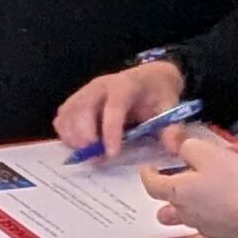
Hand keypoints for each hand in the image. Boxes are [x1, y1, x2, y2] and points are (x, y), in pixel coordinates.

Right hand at [53, 57, 183, 158]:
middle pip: (84, 109)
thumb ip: (172, 128)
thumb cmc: (157, 94)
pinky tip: (79, 148)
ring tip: (90, 156)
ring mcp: (85, 92)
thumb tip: (175, 148)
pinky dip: (66, 134)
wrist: (150, 78)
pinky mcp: (76, 101)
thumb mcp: (169, 108)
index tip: (112, 154)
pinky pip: (63, 117)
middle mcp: (100, 86)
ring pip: (69, 113)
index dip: (110, 131)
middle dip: (87, 137)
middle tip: (97, 160)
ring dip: (74, 138)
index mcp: (125, 85)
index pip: (113, 106)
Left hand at [140, 127, 237, 237]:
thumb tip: (182, 148)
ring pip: (186, 224)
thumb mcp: (211, 153)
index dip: (147, 175)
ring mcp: (204, 231)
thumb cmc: (237, 182)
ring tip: (194, 201)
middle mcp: (186, 216)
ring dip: (185, 213)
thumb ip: (189, 147)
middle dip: (164, 203)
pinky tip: (221, 209)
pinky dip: (209, 220)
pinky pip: (208, 232)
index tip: (147, 169)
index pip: (151, 185)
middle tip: (169, 192)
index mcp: (177, 193)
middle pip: (166, 213)